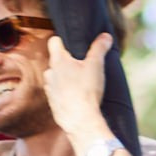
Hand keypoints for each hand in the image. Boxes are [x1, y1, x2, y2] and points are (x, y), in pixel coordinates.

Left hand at [45, 27, 112, 150]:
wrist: (80, 120)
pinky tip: (77, 97)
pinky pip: (58, 92)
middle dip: (68, 62)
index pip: (54, 41)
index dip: (62, 40)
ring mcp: (49, 88)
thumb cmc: (86, 90)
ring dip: (66, 78)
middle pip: (57, 60)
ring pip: (56, 77)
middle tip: (82, 66)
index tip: (72, 44)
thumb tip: (105, 35)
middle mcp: (50, 73)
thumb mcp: (96, 65)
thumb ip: (100, 48)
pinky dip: (65, 92)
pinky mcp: (52, 102)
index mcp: (58, 61)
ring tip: (81, 83)